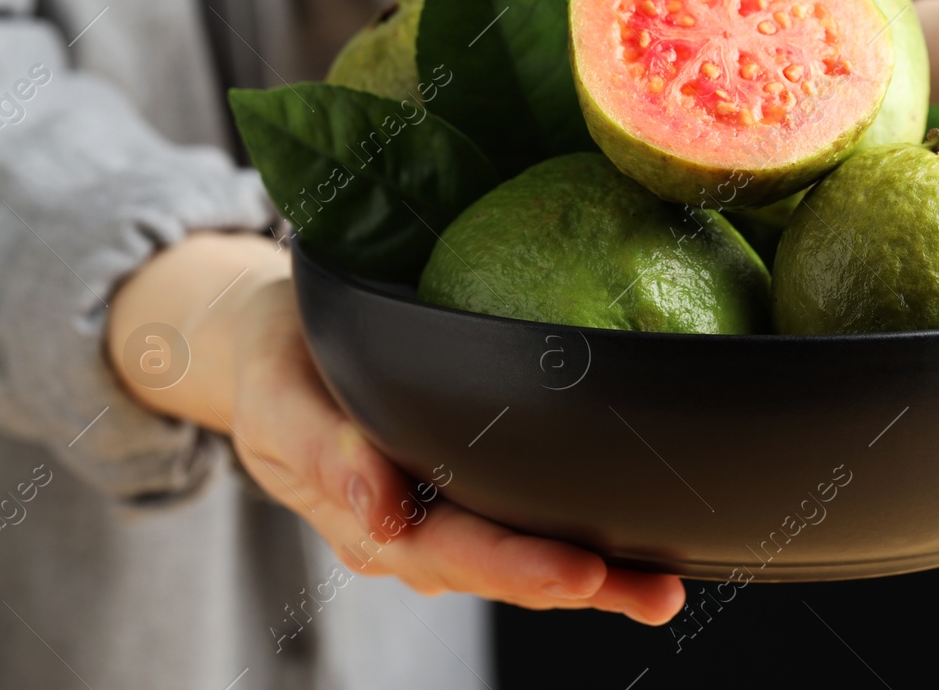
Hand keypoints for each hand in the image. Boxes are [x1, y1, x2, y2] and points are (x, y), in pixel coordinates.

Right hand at [107, 232, 683, 622]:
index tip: (578, 573)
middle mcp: (414, 534)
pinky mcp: (469, 495)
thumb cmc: (279, 365)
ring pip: (524, 561)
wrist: (273, 347)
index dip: (517, 567)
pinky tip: (646, 553)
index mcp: (368, 521)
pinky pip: (528, 527)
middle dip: (578, 585)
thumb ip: (323, 453)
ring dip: (597, 582)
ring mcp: (444, 521)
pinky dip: (587, 547)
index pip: (451, 553)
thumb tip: (377, 513)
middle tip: (652, 590)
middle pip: (503, 571)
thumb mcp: (280, 400)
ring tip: (665, 589)